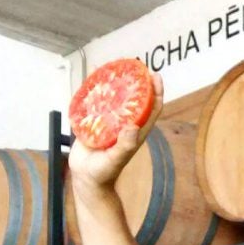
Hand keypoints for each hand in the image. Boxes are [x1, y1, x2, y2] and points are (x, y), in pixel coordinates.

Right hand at [68, 73, 164, 188]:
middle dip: (136, 82)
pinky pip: (96, 103)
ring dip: (115, 84)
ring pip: (114, 99)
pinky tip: (92, 79)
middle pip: (134, 99)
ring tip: (113, 67)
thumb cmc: (104, 172)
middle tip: (133, 65)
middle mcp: (124, 124)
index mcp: (135, 131)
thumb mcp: (115, 160)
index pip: (151, 108)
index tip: (156, 76)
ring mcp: (109, 123)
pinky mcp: (94, 123)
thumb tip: (133, 127)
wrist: (86, 179)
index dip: (156, 92)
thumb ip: (124, 146)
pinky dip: (95, 91)